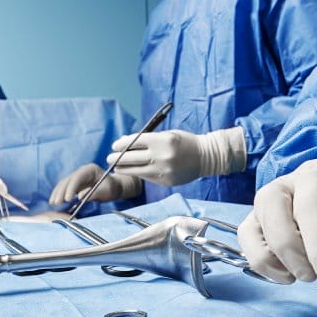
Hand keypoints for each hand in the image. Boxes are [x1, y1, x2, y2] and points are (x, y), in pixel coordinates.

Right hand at [49, 163, 142, 204]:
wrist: (113, 187)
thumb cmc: (111, 188)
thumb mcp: (106, 191)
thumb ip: (95, 193)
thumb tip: (80, 196)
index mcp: (90, 169)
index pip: (77, 177)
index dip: (71, 188)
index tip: (67, 199)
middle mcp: (81, 171)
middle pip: (68, 180)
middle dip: (61, 192)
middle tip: (56, 203)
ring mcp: (77, 177)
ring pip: (64, 184)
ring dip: (57, 193)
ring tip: (53, 203)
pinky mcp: (74, 184)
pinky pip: (64, 188)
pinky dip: (59, 194)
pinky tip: (54, 201)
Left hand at [107, 127, 246, 186]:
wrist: (206, 157)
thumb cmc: (184, 142)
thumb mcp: (167, 134)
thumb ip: (147, 139)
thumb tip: (124, 142)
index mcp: (162, 140)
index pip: (135, 142)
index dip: (122, 144)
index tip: (114, 145)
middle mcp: (162, 156)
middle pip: (132, 158)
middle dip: (117, 158)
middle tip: (110, 158)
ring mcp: (163, 170)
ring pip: (136, 171)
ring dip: (123, 169)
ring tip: (116, 167)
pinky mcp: (165, 181)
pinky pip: (147, 177)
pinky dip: (138, 174)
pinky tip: (132, 172)